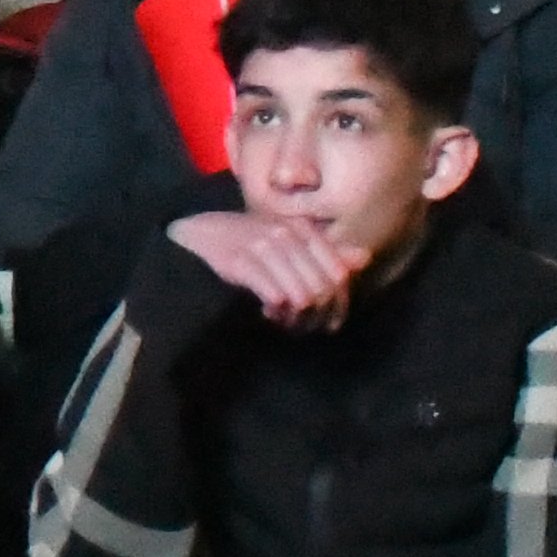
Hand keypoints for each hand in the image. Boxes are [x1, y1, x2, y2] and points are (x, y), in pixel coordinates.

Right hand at [170, 207, 359, 329]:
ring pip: (304, 297)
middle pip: (323, 289)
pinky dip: (277, 313)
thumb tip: (364, 257)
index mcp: (303, 229)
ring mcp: (264, 246)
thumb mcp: (287, 244)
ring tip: (283, 322)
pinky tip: (266, 313)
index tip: (326, 323)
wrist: (192, 238)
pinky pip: (278, 298)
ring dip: (297, 319)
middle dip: (316, 316)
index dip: (338, 304)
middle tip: (300, 327)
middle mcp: (287, 235)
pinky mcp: (242, 262)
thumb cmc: (244, 244)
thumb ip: (325, 252)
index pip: (338, 274)